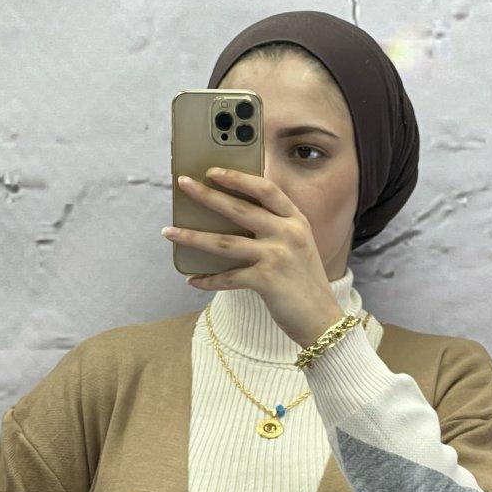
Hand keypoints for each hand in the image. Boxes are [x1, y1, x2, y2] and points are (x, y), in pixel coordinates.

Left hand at [161, 167, 345, 349]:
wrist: (322, 320)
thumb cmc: (305, 284)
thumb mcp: (298, 248)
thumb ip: (276, 230)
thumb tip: (231, 221)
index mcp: (296, 221)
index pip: (265, 189)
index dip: (238, 178)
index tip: (214, 171)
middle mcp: (288, 233)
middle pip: (239, 208)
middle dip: (207, 195)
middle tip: (183, 184)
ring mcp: (277, 256)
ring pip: (225, 242)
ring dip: (193, 237)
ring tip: (169, 231)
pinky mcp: (266, 281)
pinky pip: (228, 278)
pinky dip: (208, 280)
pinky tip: (193, 280)